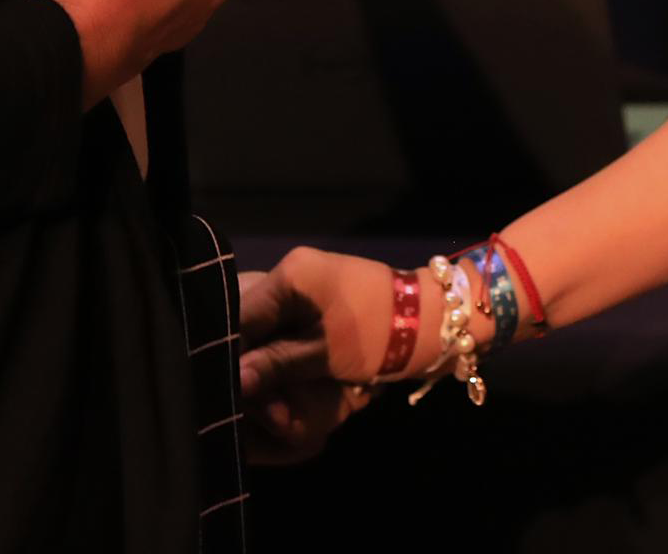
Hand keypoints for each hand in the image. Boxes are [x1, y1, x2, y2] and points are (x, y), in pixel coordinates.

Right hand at [236, 248, 397, 460]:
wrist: (434, 319)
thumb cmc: (380, 335)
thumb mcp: (324, 355)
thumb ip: (275, 365)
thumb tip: (234, 382)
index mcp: (291, 274)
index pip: (241, 315)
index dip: (233, 353)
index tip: (232, 389)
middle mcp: (293, 270)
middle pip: (253, 319)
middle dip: (252, 358)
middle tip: (255, 397)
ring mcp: (308, 281)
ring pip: (270, 324)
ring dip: (269, 356)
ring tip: (270, 392)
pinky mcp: (320, 296)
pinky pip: (288, 322)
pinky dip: (286, 348)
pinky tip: (285, 375)